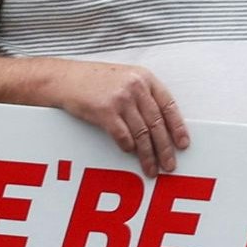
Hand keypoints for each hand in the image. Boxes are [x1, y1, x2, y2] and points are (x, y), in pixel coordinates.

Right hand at [48, 58, 191, 174]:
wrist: (63, 78)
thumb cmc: (94, 80)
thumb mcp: (126, 79)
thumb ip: (144, 95)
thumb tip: (161, 125)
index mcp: (145, 78)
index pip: (169, 106)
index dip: (178, 127)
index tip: (183, 145)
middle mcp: (136, 87)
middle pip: (157, 124)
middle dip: (165, 148)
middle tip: (169, 165)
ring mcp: (120, 99)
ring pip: (141, 133)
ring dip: (147, 154)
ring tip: (151, 168)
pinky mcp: (104, 110)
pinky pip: (122, 135)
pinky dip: (127, 146)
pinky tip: (129, 152)